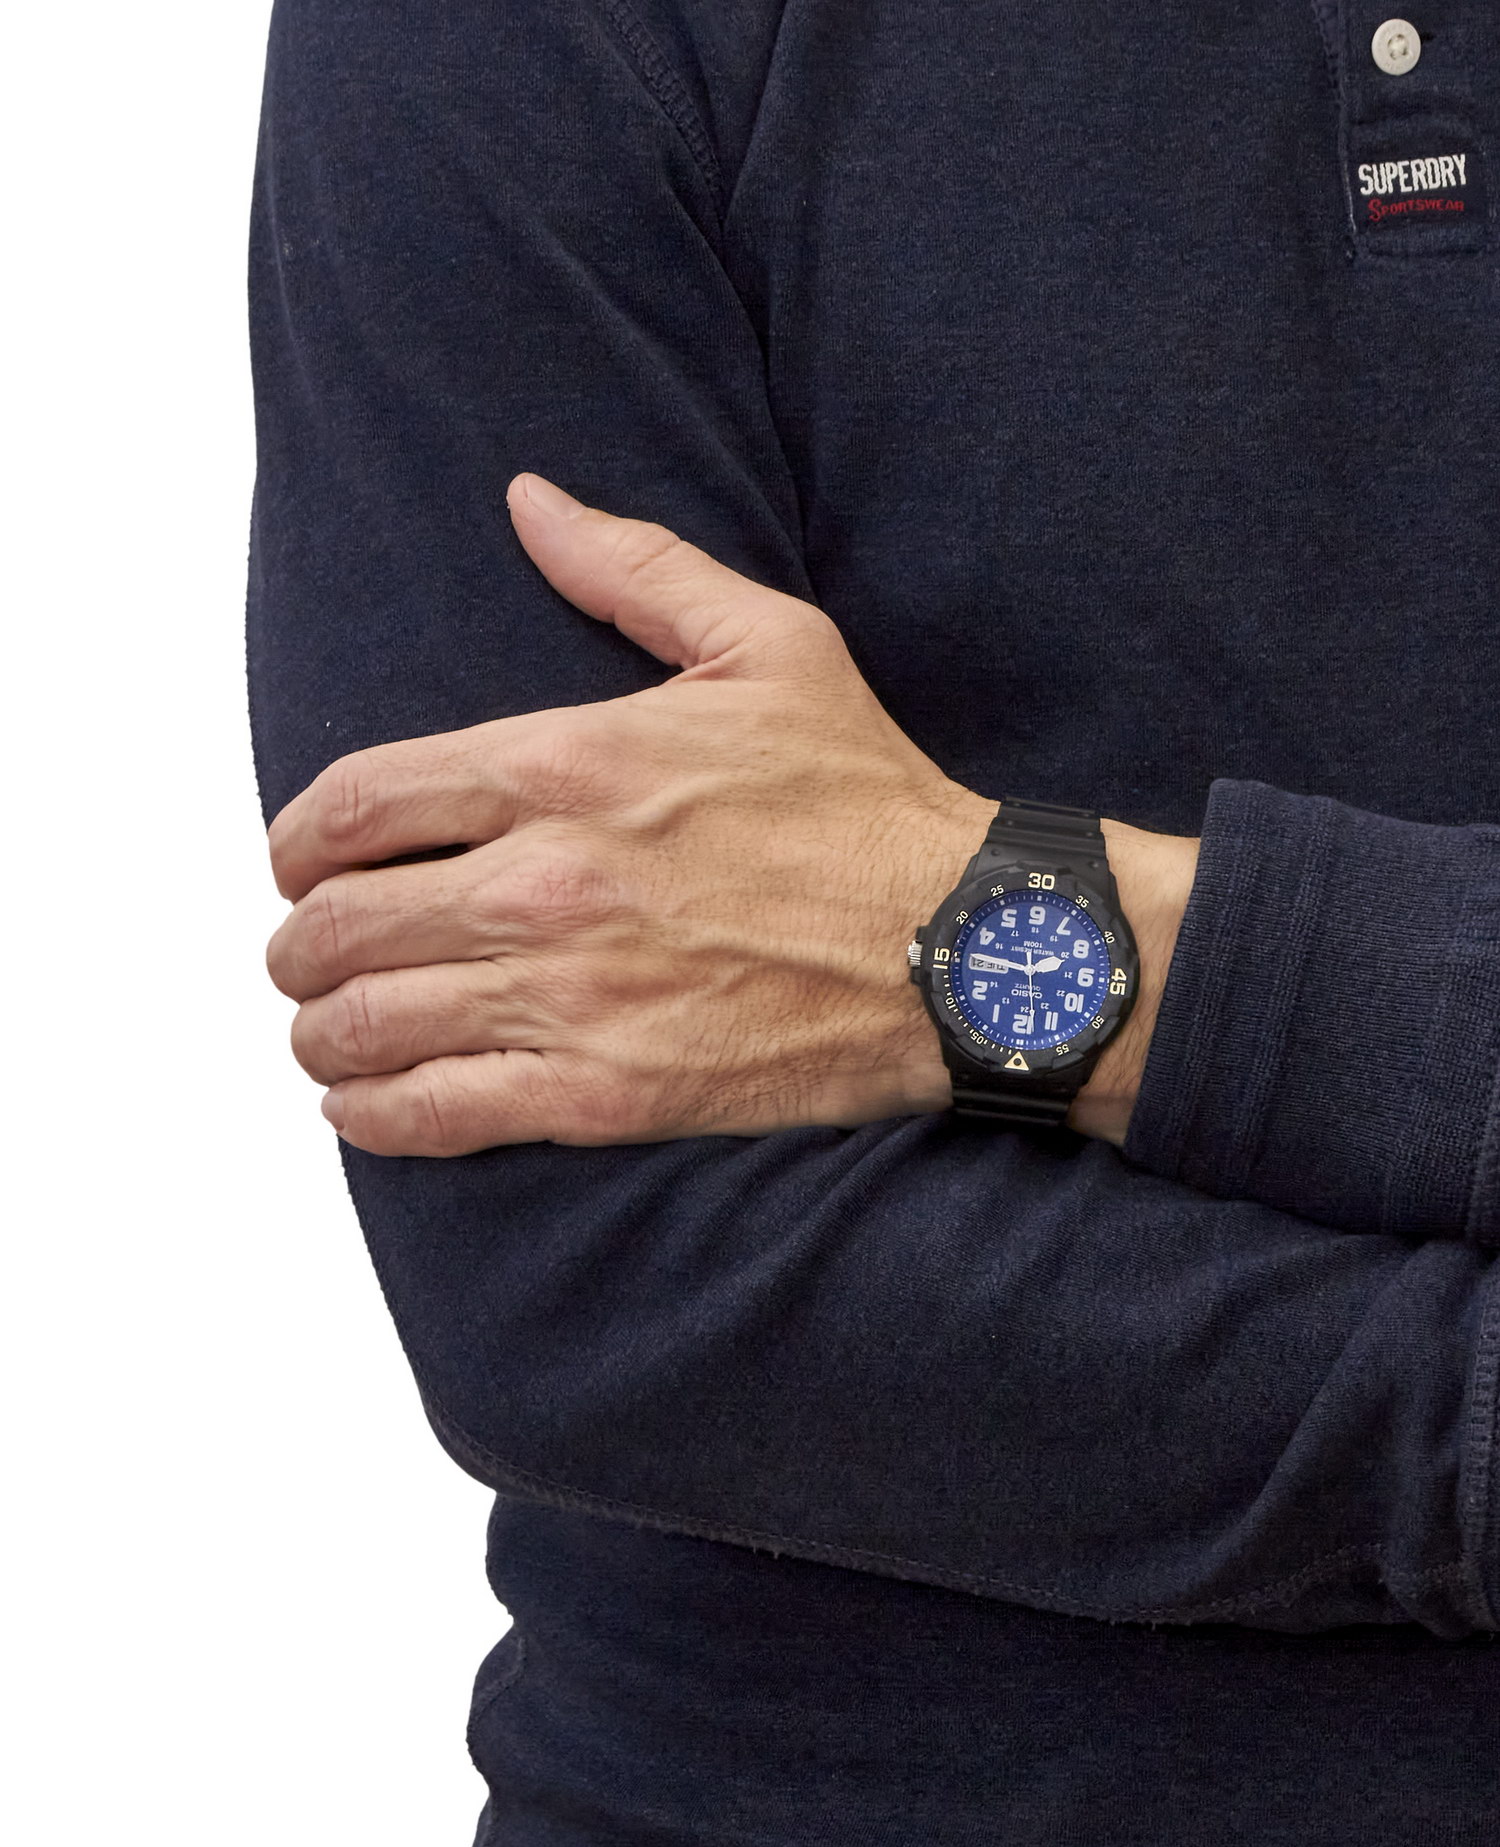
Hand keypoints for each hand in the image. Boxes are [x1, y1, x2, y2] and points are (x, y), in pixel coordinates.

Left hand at [266, 473, 996, 1153]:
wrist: (966, 949)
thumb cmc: (868, 800)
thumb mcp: (767, 645)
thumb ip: (633, 567)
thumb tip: (530, 501)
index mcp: (568, 766)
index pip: (358, 801)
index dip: (297, 840)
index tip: (298, 861)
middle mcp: (547, 881)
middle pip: (339, 922)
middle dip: (298, 945)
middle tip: (308, 956)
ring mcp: (571, 995)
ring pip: (367, 1024)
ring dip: (321, 1033)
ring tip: (328, 1032)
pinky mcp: (604, 1093)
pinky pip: (435, 1114)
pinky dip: (373, 1115)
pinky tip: (362, 1105)